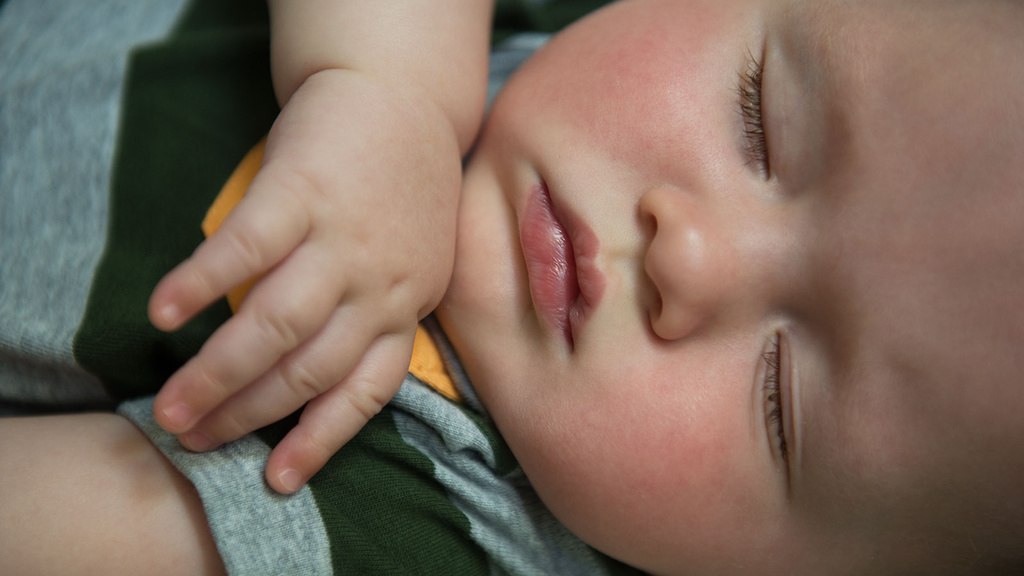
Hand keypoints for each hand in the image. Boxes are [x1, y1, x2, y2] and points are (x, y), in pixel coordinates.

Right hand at [148, 69, 460, 493]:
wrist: (402, 95)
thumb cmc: (401, 186)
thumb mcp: (417, 260)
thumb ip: (380, 313)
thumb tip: (312, 374)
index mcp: (407, 304)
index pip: (366, 390)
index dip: (321, 441)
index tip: (279, 479)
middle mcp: (379, 282)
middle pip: (308, 369)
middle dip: (248, 413)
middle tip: (194, 438)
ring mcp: (342, 238)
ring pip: (275, 324)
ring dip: (219, 372)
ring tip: (172, 403)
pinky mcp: (302, 188)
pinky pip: (247, 248)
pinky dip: (201, 283)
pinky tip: (164, 311)